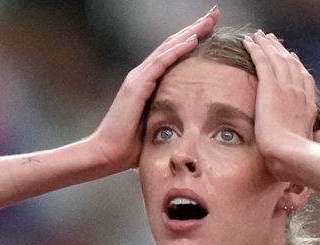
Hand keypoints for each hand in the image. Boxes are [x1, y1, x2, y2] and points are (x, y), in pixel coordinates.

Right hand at [91, 6, 219, 172]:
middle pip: (173, 44)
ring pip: (169, 48)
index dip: (193, 39)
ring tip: (209, 19)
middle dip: (195, 28)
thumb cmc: (130, 148)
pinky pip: (161, 63)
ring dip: (190, 32)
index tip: (213, 29)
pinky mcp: (136, 86)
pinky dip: (178, 49)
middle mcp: (142, 75)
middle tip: (215, 13)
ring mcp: (138, 78)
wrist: (105, 155)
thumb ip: (170, 118)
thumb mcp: (157, 127)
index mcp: (148, 83)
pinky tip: (193, 39)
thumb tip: (192, 123)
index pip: (174, 55)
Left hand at [243, 30, 319, 179]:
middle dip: (281, 50)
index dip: (296, 66)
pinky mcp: (271, 86)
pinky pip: (263, 61)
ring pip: (277, 58)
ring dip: (268, 45)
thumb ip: (317, 139)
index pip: (303, 79)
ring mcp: (286, 87)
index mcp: (308, 105)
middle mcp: (299, 92)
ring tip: (259, 35)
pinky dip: (256, 49)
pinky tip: (249, 41)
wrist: (290, 154)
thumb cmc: (298, 158)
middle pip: (291, 64)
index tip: (291, 58)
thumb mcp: (311, 146)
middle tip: (271, 40)